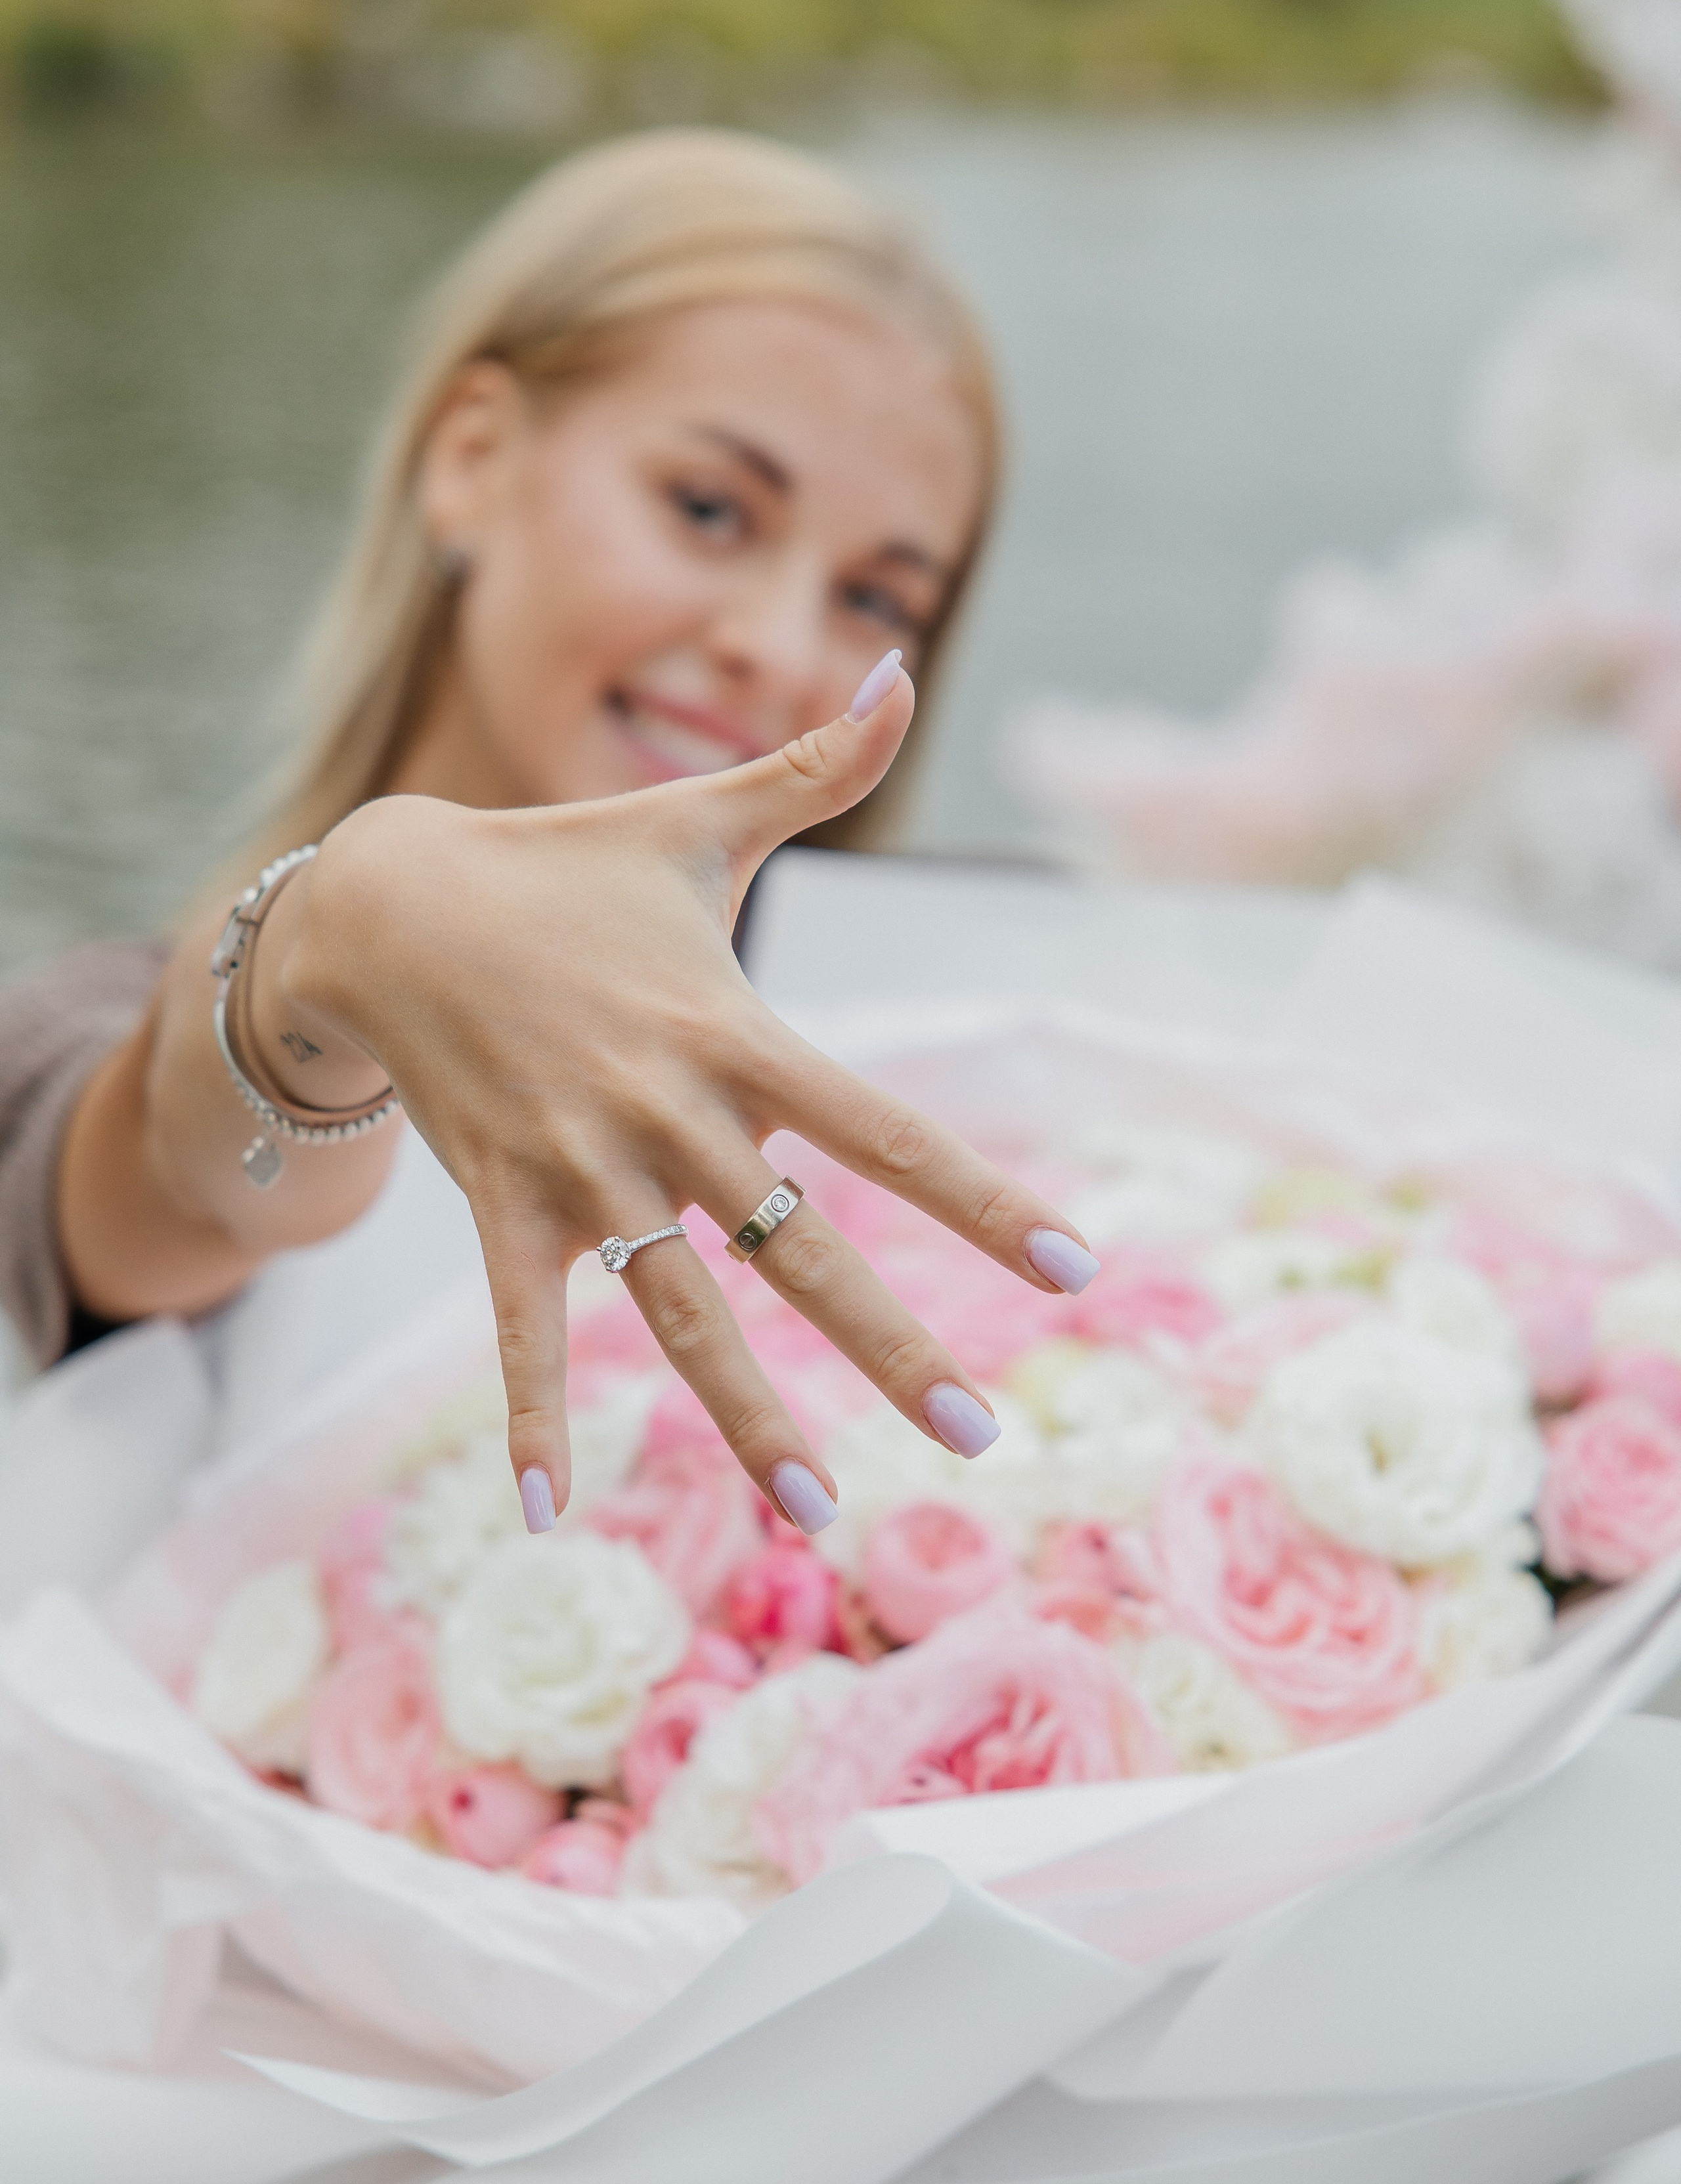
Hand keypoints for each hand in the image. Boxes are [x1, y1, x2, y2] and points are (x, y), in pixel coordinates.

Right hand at [276, 659, 1099, 1533]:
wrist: (385, 904)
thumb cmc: (566, 866)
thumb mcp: (699, 822)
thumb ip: (819, 764)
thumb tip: (905, 663)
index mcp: (737, 1034)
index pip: (890, 1132)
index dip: (986, 1204)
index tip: (1076, 1270)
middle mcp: (670, 1118)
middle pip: (804, 1252)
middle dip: (894, 1350)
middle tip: (981, 1439)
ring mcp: (581, 1173)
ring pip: (681, 1316)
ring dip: (751, 1418)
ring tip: (823, 1511)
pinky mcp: (501, 1209)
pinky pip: (519, 1334)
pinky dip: (531, 1422)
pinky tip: (550, 1519)